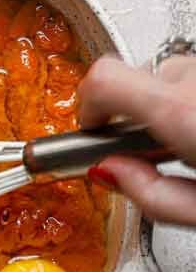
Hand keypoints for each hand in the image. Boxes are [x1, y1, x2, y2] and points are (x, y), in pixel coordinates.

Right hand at [78, 55, 195, 225]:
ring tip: (188, 144)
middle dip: (129, 115)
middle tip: (149, 152)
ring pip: (166, 76)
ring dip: (164, 107)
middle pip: (132, 79)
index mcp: (182, 112)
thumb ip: (151, 196)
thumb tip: (109, 173)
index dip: (85, 106)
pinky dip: (188, 101)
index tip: (90, 132)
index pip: (102, 80)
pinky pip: (190, 79)